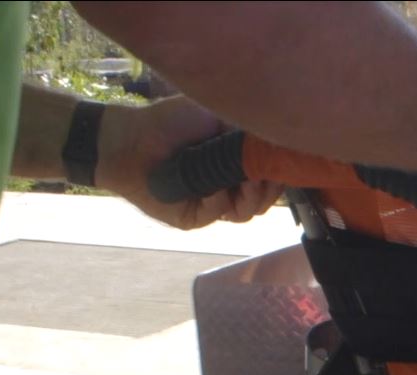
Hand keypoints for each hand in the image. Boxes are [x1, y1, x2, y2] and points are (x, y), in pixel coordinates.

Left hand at [96, 96, 282, 229]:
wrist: (129, 138)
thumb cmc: (171, 120)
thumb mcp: (219, 115)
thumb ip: (249, 132)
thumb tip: (284, 144)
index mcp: (237, 161)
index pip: (273, 174)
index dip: (282, 172)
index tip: (287, 164)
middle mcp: (229, 184)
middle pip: (266, 198)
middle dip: (271, 188)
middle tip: (264, 174)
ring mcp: (214, 203)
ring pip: (248, 212)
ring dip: (252, 197)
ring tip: (246, 181)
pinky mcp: (195, 218)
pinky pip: (219, 215)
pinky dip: (221, 202)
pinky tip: (217, 189)